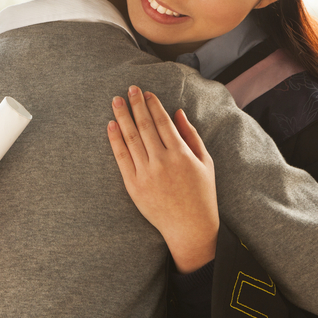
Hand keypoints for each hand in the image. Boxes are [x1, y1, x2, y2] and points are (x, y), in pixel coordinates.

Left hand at [107, 86, 218, 272]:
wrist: (190, 228)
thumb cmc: (202, 194)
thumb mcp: (205, 162)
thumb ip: (192, 135)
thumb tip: (178, 112)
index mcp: (181, 154)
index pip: (163, 122)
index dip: (153, 105)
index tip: (146, 93)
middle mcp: (162, 161)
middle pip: (145, 126)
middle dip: (136, 105)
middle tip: (129, 89)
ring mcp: (146, 174)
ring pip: (131, 138)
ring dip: (122, 117)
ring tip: (116, 101)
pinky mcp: (133, 186)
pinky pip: (121, 158)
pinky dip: (115, 140)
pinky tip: (111, 125)